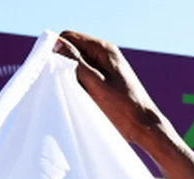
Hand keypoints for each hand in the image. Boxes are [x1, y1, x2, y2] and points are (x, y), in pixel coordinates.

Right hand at [55, 32, 169, 148]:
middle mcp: (104, 55)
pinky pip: (83, 77)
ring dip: (70, 75)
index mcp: (103, 49)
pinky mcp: (104, 82)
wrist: (144, 126)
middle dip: (62, 62)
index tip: (50, 66)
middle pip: (72, 50)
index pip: (69, 37)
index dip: (57, 48)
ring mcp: (104, 68)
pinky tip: (80, 96)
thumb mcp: (95, 82)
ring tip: (75, 91)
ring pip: (76, 64)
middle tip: (61, 81)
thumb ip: (75, 62)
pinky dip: (77, 83)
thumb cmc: (123, 107)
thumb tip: (56, 43)